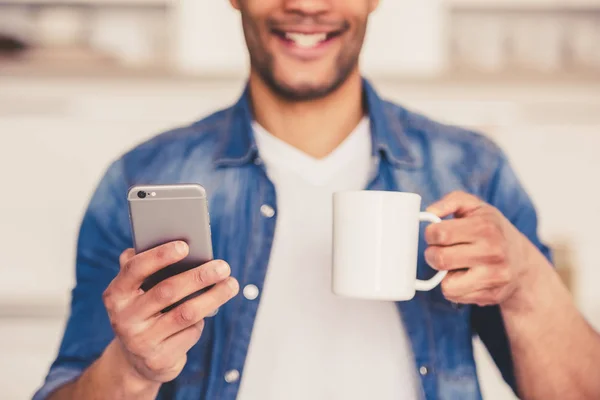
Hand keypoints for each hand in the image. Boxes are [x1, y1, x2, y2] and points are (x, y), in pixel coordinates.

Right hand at [102, 241, 238, 383]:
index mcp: (116, 294)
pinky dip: (203, 320)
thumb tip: (179, 245)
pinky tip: (209, 311)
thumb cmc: (145, 312)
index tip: (185, 246)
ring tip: (231, 284)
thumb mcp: (138, 293)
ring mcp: (140, 341)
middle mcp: (124, 318)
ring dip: (213, 297)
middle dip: (199, 276)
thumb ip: (148, 269)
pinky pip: (190, 333)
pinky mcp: (159, 358)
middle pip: (167, 291)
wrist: (137, 361)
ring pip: (185, 313)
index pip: (135, 269)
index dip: (159, 256)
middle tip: (223, 267)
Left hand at [424, 191, 547, 308]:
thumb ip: (450, 202)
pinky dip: (454, 287)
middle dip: (433, 254)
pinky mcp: (492, 295)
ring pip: (446, 284)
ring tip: (456, 264)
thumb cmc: (491, 229)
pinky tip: (466, 277)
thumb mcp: (474, 206)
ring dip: (444, 274)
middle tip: (442, 250)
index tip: (437, 234)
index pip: (439, 234)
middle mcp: (492, 252)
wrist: (521, 260)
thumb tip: (430, 212)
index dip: (431, 234)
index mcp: (485, 227)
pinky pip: (454, 296)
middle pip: (439, 259)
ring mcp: (494, 276)